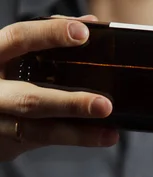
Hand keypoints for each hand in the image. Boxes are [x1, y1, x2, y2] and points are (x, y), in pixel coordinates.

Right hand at [0, 15, 117, 161]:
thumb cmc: (1, 76)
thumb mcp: (11, 54)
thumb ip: (45, 40)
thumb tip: (89, 24)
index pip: (18, 38)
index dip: (49, 34)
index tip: (83, 33)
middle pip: (31, 99)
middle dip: (70, 104)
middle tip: (104, 105)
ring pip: (39, 131)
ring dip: (78, 134)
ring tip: (109, 133)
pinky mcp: (6, 143)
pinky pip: (43, 142)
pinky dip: (72, 139)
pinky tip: (98, 137)